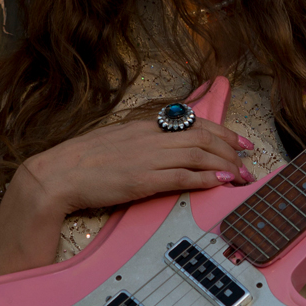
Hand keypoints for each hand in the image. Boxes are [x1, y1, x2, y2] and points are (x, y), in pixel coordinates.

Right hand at [23, 116, 253, 212]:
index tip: (240, 141)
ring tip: (241, 176)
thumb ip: (144, 140)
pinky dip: (206, 178)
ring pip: (199, 155)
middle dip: (231, 149)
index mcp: (145, 126)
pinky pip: (183, 176)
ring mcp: (148, 158)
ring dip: (225, 165)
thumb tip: (166, 146)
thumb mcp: (117, 141)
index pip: (194, 123)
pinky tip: (221, 182)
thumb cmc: (82, 162)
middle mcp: (151, 137)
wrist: (56, 175)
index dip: (223, 131)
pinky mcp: (143, 179)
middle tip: (249, 161)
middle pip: (204, 137)